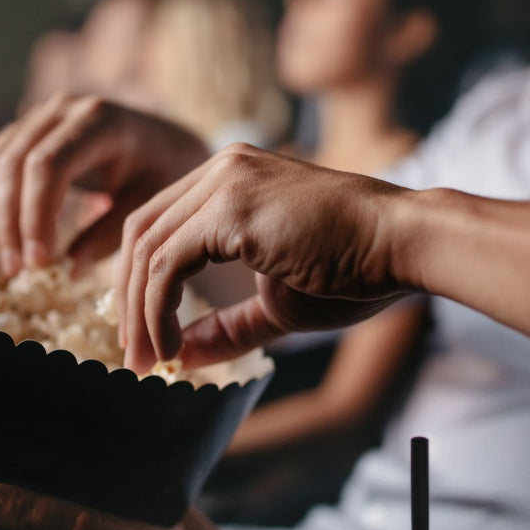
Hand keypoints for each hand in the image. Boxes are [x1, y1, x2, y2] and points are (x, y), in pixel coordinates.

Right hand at [0, 94, 207, 276]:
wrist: (164, 142)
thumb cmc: (162, 174)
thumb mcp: (149, 205)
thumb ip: (111, 235)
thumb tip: (70, 269)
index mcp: (100, 120)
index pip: (48, 165)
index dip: (36, 216)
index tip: (39, 261)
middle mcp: (64, 108)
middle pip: (13, 163)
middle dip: (11, 221)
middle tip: (19, 269)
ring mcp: (41, 114)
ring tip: (16, 260)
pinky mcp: (27, 127)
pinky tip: (14, 232)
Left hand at [117, 143, 415, 371]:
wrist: (402, 243)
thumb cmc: (351, 271)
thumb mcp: (275, 305)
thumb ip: (224, 327)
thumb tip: (179, 356)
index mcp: (229, 181)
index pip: (160, 227)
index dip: (140, 285)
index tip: (145, 335)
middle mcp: (220, 170)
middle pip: (140, 232)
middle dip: (127, 300)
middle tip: (133, 355)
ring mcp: (225, 182)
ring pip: (146, 248)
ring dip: (138, 312)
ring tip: (146, 360)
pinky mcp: (232, 206)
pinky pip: (167, 262)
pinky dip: (156, 309)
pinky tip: (167, 346)